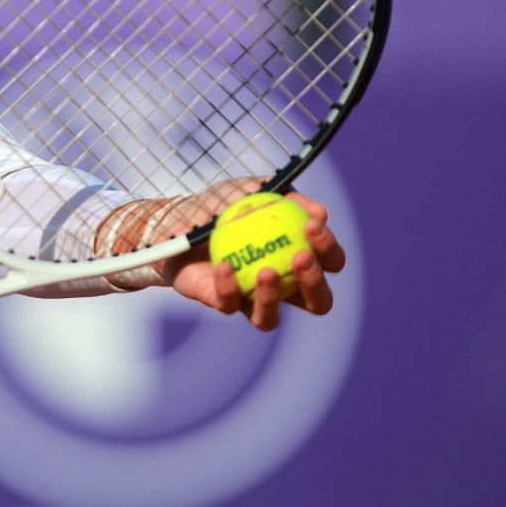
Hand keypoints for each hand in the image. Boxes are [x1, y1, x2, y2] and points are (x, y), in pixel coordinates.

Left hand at [96, 184, 346, 331]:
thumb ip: (287, 196)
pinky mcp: (221, 303)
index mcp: (297, 257)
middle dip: (315, 283)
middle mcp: (281, 285)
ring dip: (272, 297)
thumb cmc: (223, 204)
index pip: (329, 261)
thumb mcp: (255, 189)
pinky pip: (229, 303)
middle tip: (300, 257)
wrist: (177, 217)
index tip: (312, 225)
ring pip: (271, 317)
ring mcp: (250, 299)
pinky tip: (225, 266)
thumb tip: (320, 212)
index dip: (328, 248)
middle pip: (316, 302)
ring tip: (266, 271)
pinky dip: (228, 286)